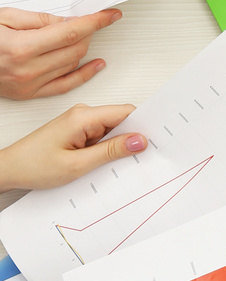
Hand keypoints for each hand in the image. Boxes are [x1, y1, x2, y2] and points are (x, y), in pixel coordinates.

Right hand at [0, 8, 120, 99]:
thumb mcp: (5, 17)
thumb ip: (40, 19)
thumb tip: (70, 21)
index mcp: (21, 48)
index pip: (71, 32)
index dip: (96, 22)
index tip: (111, 15)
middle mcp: (27, 70)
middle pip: (76, 48)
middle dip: (86, 32)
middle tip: (87, 20)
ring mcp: (28, 85)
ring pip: (73, 64)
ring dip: (82, 48)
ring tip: (79, 34)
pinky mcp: (29, 94)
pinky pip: (65, 85)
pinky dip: (83, 74)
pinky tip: (95, 64)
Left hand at [0, 104, 145, 191]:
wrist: (9, 169)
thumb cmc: (34, 166)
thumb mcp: (77, 164)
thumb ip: (111, 151)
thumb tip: (138, 140)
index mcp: (83, 116)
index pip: (126, 112)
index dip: (143, 125)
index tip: (155, 141)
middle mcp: (83, 114)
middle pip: (121, 120)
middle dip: (130, 139)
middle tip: (135, 160)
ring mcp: (80, 122)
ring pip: (112, 130)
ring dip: (116, 147)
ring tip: (109, 165)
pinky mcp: (77, 131)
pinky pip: (101, 137)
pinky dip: (106, 149)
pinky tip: (101, 163)